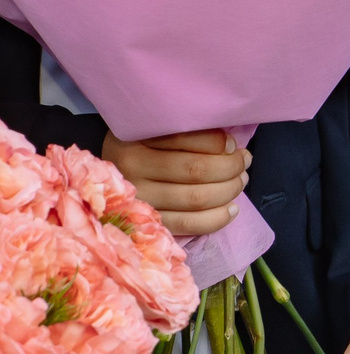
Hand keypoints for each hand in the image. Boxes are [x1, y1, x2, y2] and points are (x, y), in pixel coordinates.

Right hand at [101, 128, 248, 236]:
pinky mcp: (145, 222)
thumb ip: (187, 130)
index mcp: (133, 137)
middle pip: (196, 170)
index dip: (218, 143)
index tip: (233, 145)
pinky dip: (217, 218)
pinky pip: (188, 224)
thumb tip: (231, 146)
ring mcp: (136, 198)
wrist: (101, 178)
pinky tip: (232, 209)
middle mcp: (129, 168)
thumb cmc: (144, 147)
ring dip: (229, 190)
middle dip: (231, 167)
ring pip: (196, 198)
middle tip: (244, 162)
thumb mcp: (155, 129)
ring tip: (241, 181)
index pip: (185, 138)